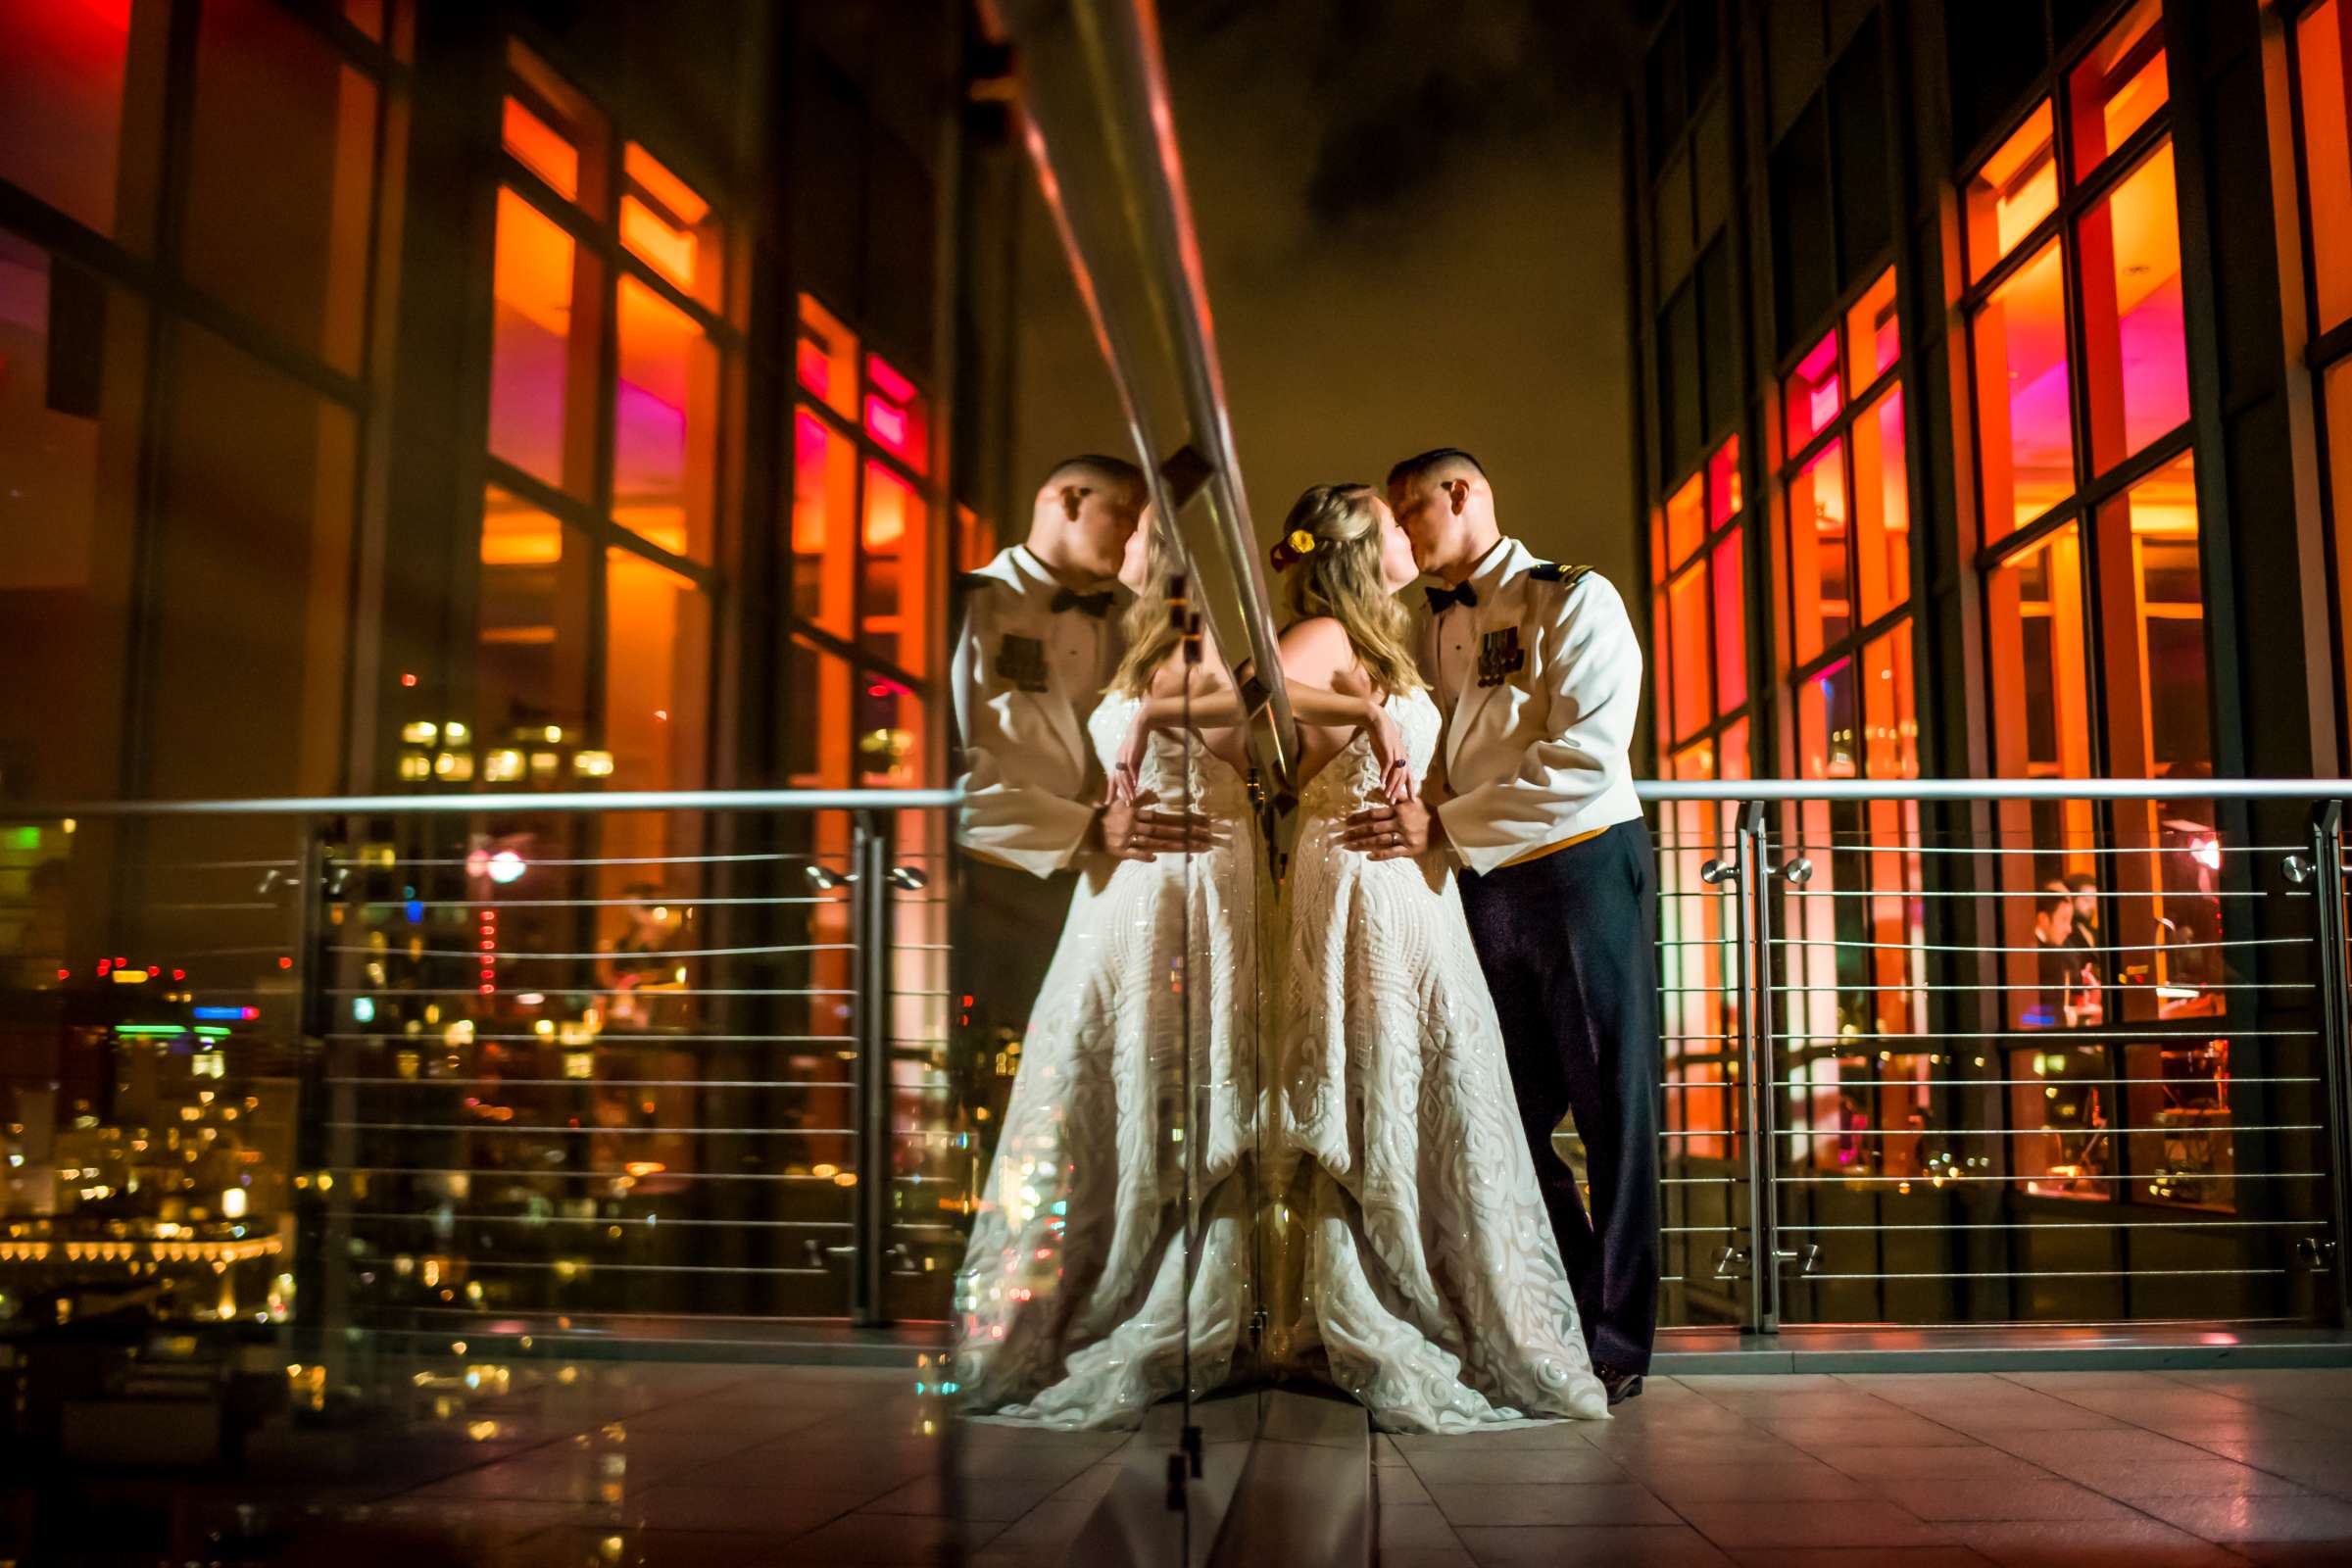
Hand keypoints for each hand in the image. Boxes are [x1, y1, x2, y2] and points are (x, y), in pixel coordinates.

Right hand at [1097, 789, 1217, 860]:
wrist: (1085, 827)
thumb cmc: (1107, 813)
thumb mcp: (1122, 800)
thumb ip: (1139, 797)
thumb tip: (1155, 793)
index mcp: (1135, 812)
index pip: (1163, 816)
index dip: (1183, 819)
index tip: (1202, 822)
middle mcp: (1133, 825)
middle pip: (1164, 831)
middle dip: (1187, 835)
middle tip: (1207, 839)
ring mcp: (1127, 839)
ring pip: (1154, 843)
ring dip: (1175, 847)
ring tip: (1194, 850)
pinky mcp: (1119, 851)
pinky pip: (1133, 854)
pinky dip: (1143, 855)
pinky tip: (1156, 859)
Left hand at [1114, 708, 1152, 800]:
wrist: (1139, 728)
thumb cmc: (1137, 743)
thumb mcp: (1136, 759)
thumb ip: (1134, 771)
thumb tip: (1135, 783)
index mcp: (1117, 762)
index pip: (1113, 780)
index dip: (1111, 791)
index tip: (1109, 803)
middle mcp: (1118, 761)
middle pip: (1118, 781)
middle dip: (1121, 793)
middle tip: (1126, 804)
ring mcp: (1123, 758)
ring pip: (1124, 777)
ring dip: (1128, 788)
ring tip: (1131, 798)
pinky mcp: (1130, 755)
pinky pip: (1130, 769)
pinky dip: (1133, 778)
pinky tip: (1135, 785)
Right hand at [1327, 669, 1411, 801]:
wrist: (1374, 719)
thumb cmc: (1379, 735)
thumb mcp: (1384, 753)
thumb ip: (1385, 765)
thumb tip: (1384, 777)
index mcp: (1402, 756)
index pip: (1408, 774)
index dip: (1410, 787)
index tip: (1411, 798)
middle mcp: (1402, 755)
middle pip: (1404, 776)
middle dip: (1401, 790)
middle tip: (1399, 802)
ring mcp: (1396, 752)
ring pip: (1397, 773)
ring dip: (1392, 785)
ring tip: (1387, 796)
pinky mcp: (1388, 748)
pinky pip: (1388, 764)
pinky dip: (1385, 774)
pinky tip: (1381, 782)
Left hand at [1340, 797, 1441, 860]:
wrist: (1445, 826)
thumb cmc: (1427, 812)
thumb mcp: (1412, 800)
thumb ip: (1397, 795)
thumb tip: (1380, 788)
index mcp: (1398, 811)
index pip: (1374, 813)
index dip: (1359, 817)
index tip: (1347, 820)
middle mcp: (1399, 823)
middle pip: (1373, 828)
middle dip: (1356, 831)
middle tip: (1343, 835)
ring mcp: (1404, 837)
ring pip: (1379, 840)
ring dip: (1363, 843)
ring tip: (1349, 846)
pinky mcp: (1409, 849)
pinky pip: (1392, 852)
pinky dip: (1380, 855)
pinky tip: (1368, 857)